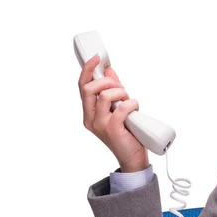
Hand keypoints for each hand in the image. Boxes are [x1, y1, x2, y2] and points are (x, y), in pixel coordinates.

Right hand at [78, 55, 148, 172]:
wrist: (133, 158)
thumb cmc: (127, 134)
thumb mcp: (118, 109)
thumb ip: (113, 91)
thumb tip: (109, 72)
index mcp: (89, 113)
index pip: (82, 86)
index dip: (87, 70)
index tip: (97, 58)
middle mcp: (91, 119)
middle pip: (89, 88)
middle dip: (107, 82)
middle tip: (121, 89)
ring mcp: (100, 125)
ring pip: (105, 95)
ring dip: (121, 92)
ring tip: (128, 101)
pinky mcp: (112, 129)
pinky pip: (121, 107)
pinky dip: (131, 104)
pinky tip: (135, 108)